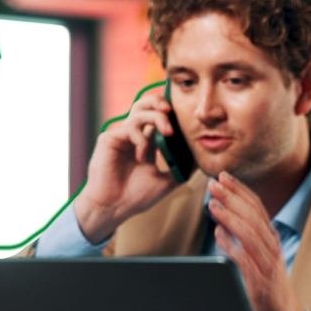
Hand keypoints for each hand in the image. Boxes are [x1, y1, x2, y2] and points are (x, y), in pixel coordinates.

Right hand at [74, 89, 178, 242]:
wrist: (113, 209)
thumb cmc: (136, 197)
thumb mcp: (167, 181)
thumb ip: (182, 168)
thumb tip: (201, 158)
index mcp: (146, 142)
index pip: (158, 117)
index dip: (171, 113)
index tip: (187, 118)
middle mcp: (133, 136)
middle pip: (145, 105)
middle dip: (160, 102)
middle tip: (172, 110)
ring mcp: (121, 136)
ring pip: (138, 111)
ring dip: (157, 118)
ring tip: (168, 132)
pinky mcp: (109, 139)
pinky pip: (129, 128)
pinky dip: (141, 140)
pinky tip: (142, 157)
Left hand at [207, 171, 303, 310]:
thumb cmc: (267, 285)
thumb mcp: (258, 257)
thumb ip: (242, 241)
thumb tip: (221, 224)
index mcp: (270, 239)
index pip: (257, 207)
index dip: (240, 190)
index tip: (224, 176)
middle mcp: (272, 248)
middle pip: (253, 216)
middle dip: (232, 198)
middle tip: (214, 184)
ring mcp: (268, 265)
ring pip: (250, 235)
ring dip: (230, 217)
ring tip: (213, 205)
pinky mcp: (261, 283)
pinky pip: (245, 261)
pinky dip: (232, 246)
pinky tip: (219, 236)